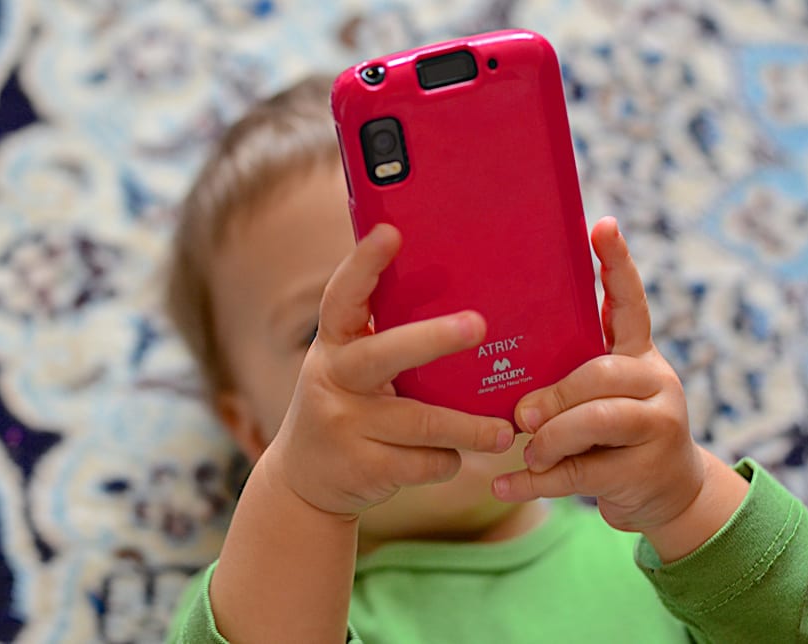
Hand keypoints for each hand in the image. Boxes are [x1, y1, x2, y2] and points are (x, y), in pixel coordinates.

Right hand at [264, 223, 515, 517]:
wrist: (303, 480)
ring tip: (504, 430)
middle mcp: (332, 379)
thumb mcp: (347, 367)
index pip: (342, 296)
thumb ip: (381, 339)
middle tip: (478, 326)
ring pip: (419, 422)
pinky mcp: (362, 467)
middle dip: (433, 340)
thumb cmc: (346, 406)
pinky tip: (455, 456)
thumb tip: (460, 297)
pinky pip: (423, 462)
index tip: (391, 232)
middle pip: (384, 355)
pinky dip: (447, 459)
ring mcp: (344, 425)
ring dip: (468, 427)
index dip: (363, 264)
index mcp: (333, 344)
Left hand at [492, 217, 710, 536]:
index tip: (601, 224)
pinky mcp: (646, 472)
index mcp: (638, 355)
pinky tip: (500, 484)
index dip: (616, 264)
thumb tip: (497, 375)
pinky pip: (580, 474)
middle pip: (601, 374)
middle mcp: (655, 382)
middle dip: (554, 394)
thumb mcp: (595, 397)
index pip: (629, 303)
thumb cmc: (610, 434)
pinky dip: (534, 482)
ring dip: (549, 438)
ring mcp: (659, 427)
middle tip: (520, 414)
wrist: (666, 493)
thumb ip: (562, 375)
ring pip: (596, 422)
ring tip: (525, 449)